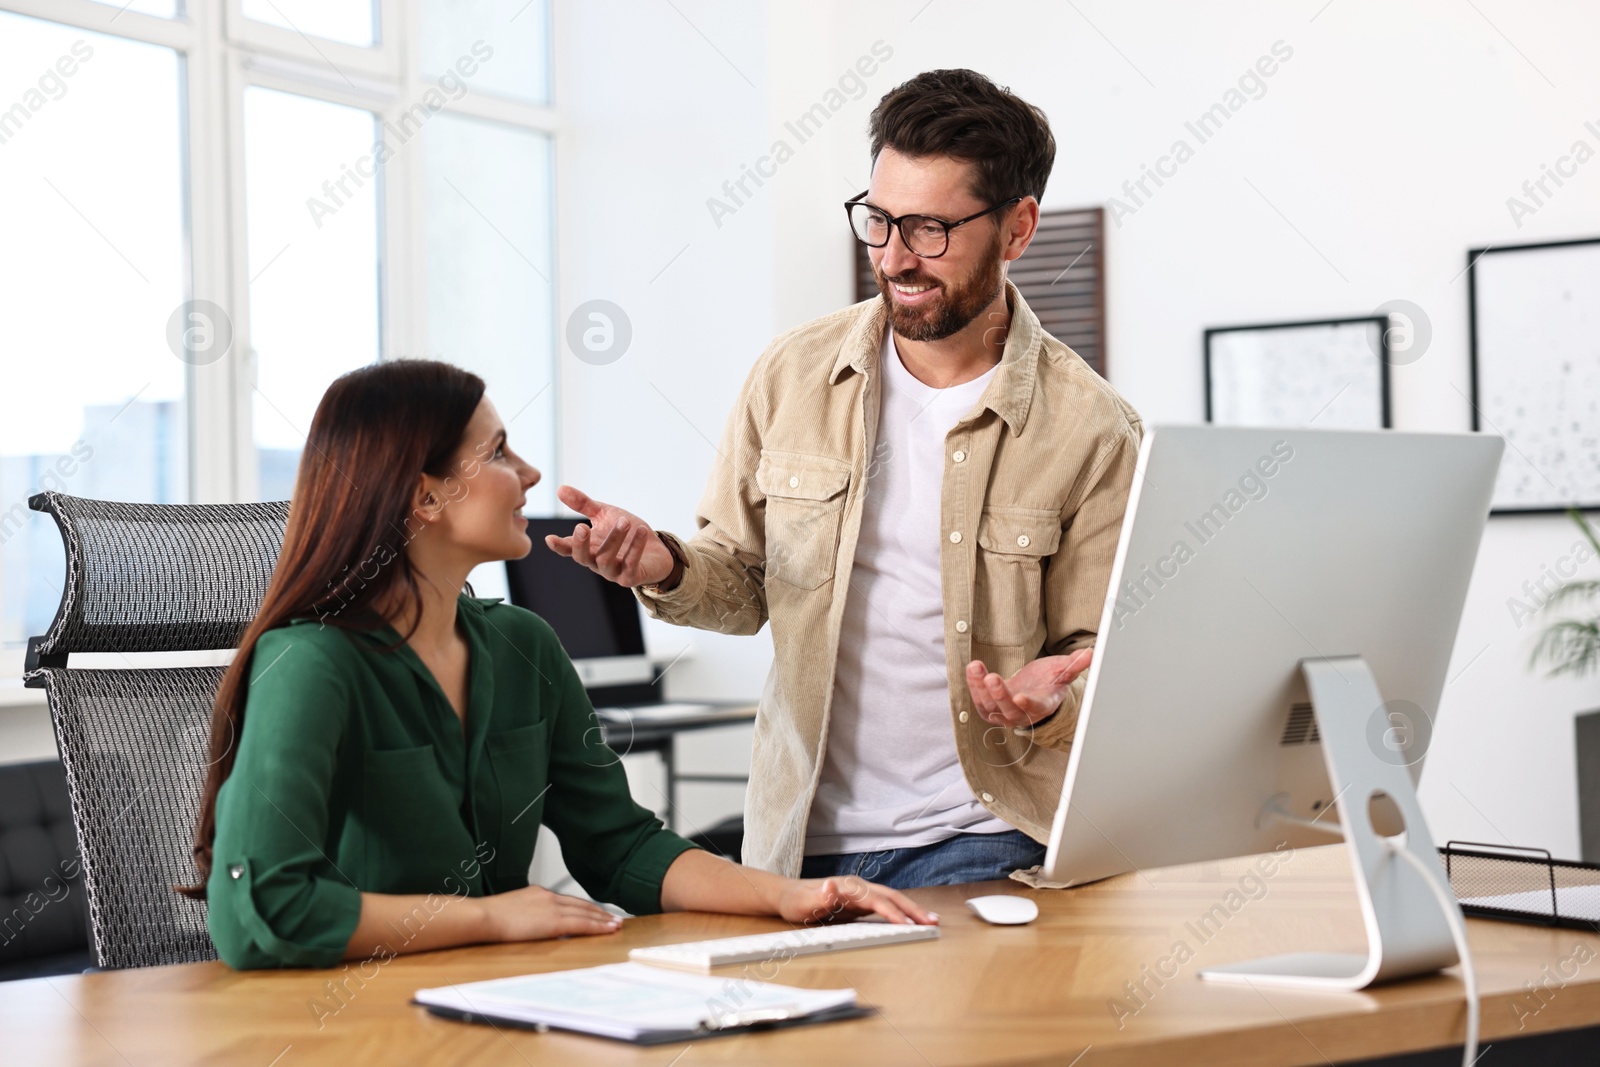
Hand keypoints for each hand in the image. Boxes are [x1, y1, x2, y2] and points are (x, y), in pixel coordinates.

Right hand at [478, 884, 623, 942]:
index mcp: (538, 894)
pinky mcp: (554, 920)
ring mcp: (552, 907)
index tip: (596, 912)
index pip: (567, 901)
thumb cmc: (488, 918)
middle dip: (599, 912)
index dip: (584, 907)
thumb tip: (530, 925)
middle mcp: (548, 897)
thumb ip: (525, 915)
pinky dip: (598, 926)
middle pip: (581, 904)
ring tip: (616, 924)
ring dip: (603, 919)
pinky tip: (608, 929)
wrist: (482, 917)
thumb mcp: (510, 912)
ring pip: (585, 913)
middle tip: (614, 918)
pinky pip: (582, 923)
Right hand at [544, 485, 675, 587]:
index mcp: (589, 548)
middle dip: (581, 544)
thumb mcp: (604, 515)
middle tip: (581, 526)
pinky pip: (631, 564)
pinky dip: (636, 547)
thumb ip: (584, 505)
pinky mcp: (631, 577)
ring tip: (624, 522)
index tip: (549, 539)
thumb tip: (560, 489)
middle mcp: (597, 562)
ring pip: (606, 559)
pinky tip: (641, 531)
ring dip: (615, 539)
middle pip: (583, 558)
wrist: (657, 551)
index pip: (569, 548)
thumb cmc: (627, 533)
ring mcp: (613, 572)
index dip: (559, 545)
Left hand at [775, 875, 938, 926]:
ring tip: (930, 921)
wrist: (788, 895)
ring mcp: (860, 894)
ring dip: (911, 910)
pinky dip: (900, 913)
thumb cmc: (796, 901)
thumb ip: (819, 896)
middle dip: (913, 909)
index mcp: (849, 887)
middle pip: (891, 896)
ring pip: (891, 900)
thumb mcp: (803, 902)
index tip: (909, 925)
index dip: (894, 913)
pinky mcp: (860, 903)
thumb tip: (831, 886)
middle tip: (933, 921)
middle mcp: (858, 888)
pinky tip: (909, 921)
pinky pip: (885, 907)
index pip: (877, 900)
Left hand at [964, 648, 1092, 728]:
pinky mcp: (990, 708)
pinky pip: (979, 700)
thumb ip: (1075, 664)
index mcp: (1043, 706)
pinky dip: (974, 685)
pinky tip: (972, 669)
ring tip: (975, 666)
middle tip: (992, 677)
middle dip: (999, 694)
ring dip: (980, 687)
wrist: (1033, 692)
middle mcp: (1023, 713)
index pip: (1036, 708)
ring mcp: (1004, 713)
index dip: (1029, 704)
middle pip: (1009, 709)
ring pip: (990, 705)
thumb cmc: (1048, 682)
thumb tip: (1091, 653)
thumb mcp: (1063, 672)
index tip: (1020, 697)